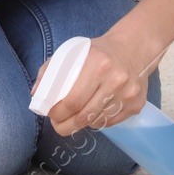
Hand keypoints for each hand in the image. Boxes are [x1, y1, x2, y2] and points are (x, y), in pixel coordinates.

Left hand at [32, 32, 152, 136]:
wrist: (134, 48)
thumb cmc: (99, 52)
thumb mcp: (74, 52)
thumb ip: (51, 70)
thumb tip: (37, 94)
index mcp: (98, 64)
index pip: (73, 101)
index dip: (58, 113)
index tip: (50, 115)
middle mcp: (116, 80)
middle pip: (84, 117)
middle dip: (65, 125)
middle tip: (58, 125)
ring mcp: (128, 94)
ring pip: (97, 122)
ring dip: (81, 123)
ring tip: (74, 117)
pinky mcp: (136, 105)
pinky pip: (110, 122)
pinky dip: (98, 121)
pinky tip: (93, 112)